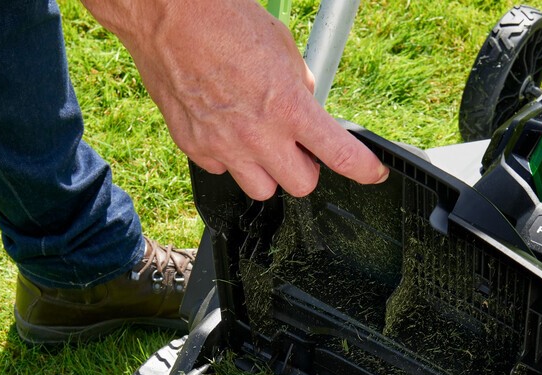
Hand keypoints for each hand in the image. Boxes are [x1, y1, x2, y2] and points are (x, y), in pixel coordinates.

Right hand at [82, 0, 388, 199]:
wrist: (169, 17)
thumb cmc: (224, 22)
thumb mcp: (281, 47)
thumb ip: (298, 85)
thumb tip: (306, 103)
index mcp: (289, 108)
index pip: (340, 155)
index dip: (363, 169)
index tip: (372, 173)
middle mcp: (259, 136)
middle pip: (301, 186)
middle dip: (304, 169)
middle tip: (297, 148)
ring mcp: (225, 147)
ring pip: (262, 190)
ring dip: (268, 172)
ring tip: (259, 143)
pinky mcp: (196, 149)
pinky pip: (222, 171)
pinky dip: (228, 158)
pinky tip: (223, 130)